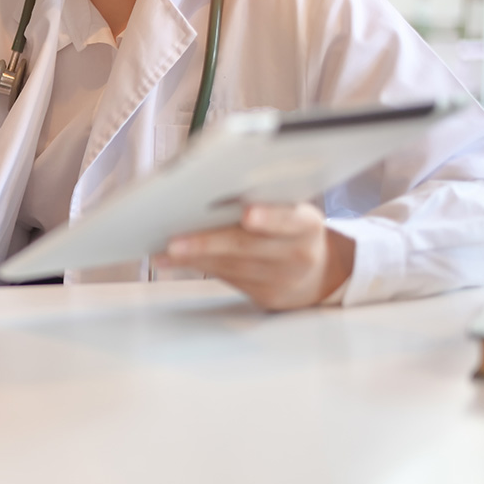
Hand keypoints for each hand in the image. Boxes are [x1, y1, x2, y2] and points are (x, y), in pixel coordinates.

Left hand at [158, 203, 354, 310]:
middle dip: (208, 243)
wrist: (319, 273)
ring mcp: (281, 279)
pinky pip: (226, 279)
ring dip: (192, 258)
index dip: (269, 217)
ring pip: (230, 267)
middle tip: (175, 241)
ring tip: (163, 251)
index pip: (289, 219)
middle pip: (247, 247)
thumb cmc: (293, 230)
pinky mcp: (265, 296)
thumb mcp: (293, 210)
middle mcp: (297, 254)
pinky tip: (173, 261)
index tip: (248, 214)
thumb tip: (214, 187)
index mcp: (307, 224)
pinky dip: (197, 267)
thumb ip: (267, 200)